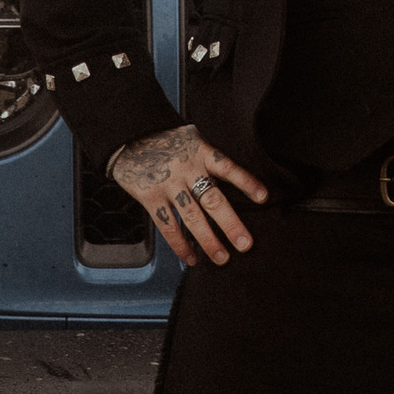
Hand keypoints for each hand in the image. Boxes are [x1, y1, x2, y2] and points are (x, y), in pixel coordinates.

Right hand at [108, 126, 269, 267]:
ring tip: (222, 258)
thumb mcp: (192, 139)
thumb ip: (209, 158)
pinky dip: (180, 244)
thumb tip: (233, 179)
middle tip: (245, 244)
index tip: (263, 197)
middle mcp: (188, 170)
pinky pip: (168, 226)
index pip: (229, 168)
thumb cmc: (167, 140)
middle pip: (213, 200)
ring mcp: (169, 185)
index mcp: (202, 153)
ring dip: (208, 240)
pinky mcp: (151, 197)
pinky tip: (191, 258)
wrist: (130, 135)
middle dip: (230, 224)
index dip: (247, 183)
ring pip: (192, 217)